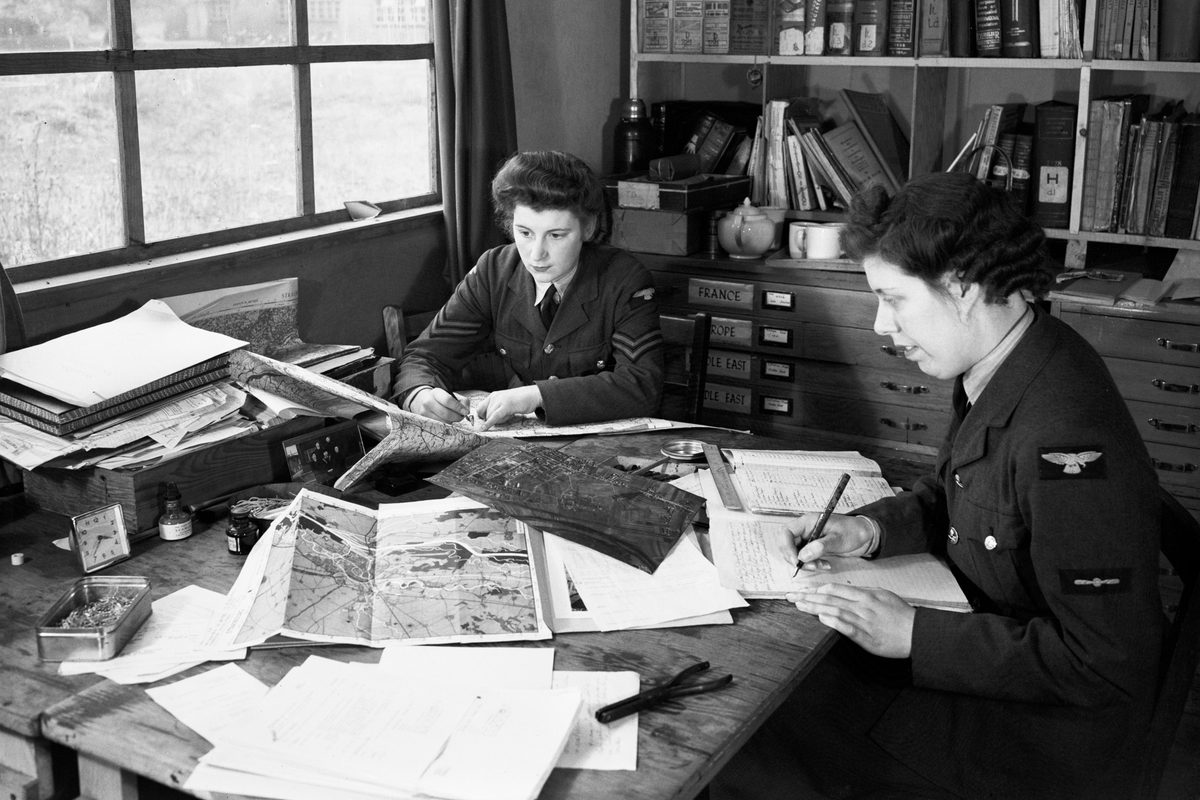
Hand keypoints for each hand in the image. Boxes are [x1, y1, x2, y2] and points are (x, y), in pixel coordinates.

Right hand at [408, 387, 468, 422]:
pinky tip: (447, 419)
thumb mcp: (451, 395)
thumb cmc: (441, 399)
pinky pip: (440, 425)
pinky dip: (446, 424)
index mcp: (436, 392)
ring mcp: (424, 412)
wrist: (423, 400)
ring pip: (443, 421)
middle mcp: (428, 402)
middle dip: (457, 417)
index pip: (448, 400)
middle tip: (462, 416)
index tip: (465, 412)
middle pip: (446, 413)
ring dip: (452, 421)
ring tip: (453, 417)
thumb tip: (466, 411)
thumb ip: (462, 401)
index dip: (458, 407)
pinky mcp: (424, 421)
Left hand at [475, 385, 542, 429]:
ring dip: (498, 421)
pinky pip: (494, 417)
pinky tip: (485, 428)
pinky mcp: (506, 405)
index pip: (480, 408)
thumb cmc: (521, 401)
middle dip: (492, 420)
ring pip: (490, 416)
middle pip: (484, 414)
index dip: (481, 417)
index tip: (484, 423)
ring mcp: (500, 400)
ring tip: (510, 414)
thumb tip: (488, 419)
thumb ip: (497, 409)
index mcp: (493, 395)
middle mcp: (494, 397)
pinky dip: (488, 423)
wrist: (533, 395)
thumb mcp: (505, 403)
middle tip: (506, 416)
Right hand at [772, 513, 875, 571]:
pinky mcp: (812, 547)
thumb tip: (802, 556)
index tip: (796, 560)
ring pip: (795, 553)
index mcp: (808, 522)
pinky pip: (804, 557)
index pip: (786, 532)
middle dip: (796, 558)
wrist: (863, 535)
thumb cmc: (853, 531)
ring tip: (821, 566)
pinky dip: (811, 564)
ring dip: (805, 563)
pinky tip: (824, 564)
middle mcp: (805, 529)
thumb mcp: (838, 539)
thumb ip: (820, 547)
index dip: (787, 547)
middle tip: (811, 566)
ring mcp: (807, 538)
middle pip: (787, 544)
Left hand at [786, 583, 914, 657]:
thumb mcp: (884, 596)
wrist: (918, 633)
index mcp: (865, 594)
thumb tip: (845, 592)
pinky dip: (834, 621)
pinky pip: (848, 627)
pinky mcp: (867, 636)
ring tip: (799, 605)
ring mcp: (864, 620)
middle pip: (830, 598)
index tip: (802, 590)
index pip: (834, 588)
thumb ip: (864, 593)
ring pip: (835, 610)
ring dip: (815, 607)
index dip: (815, 589)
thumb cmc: (902, 615)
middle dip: (808, 596)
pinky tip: (822, 618)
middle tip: (790, 596)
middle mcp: (862, 605)